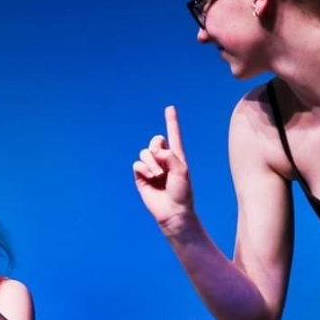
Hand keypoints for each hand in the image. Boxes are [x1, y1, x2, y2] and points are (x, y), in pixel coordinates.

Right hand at [133, 106, 194, 229]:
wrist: (173, 211)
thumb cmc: (182, 192)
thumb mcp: (181, 170)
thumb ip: (169, 155)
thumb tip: (154, 152)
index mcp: (176, 156)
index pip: (173, 135)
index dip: (171, 121)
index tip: (170, 108)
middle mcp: (163, 160)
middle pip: (156, 140)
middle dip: (157, 146)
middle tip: (162, 160)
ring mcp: (151, 168)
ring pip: (145, 153)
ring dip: (151, 163)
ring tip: (158, 176)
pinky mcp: (141, 177)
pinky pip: (137, 164)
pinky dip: (144, 169)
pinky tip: (151, 178)